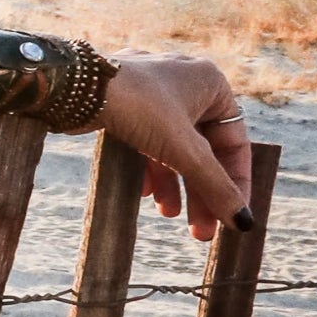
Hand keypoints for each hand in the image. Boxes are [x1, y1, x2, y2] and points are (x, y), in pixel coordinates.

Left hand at [100, 52, 255, 241]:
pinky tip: (143, 192)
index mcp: (211, 84)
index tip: (235, 217)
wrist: (71, 85)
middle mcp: (185, 84)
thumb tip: (245, 223)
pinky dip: (147, 166)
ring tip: (167, 214)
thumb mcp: (182, 150)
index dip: (236, 183)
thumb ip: (215, 186)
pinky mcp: (124, 103)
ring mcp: (152, 92)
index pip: (235, 143)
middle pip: (203, 149)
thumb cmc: (137, 106)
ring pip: (172, 146)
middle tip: (202, 232)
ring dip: (173, 183)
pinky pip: (146, 140)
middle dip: (201, 191)